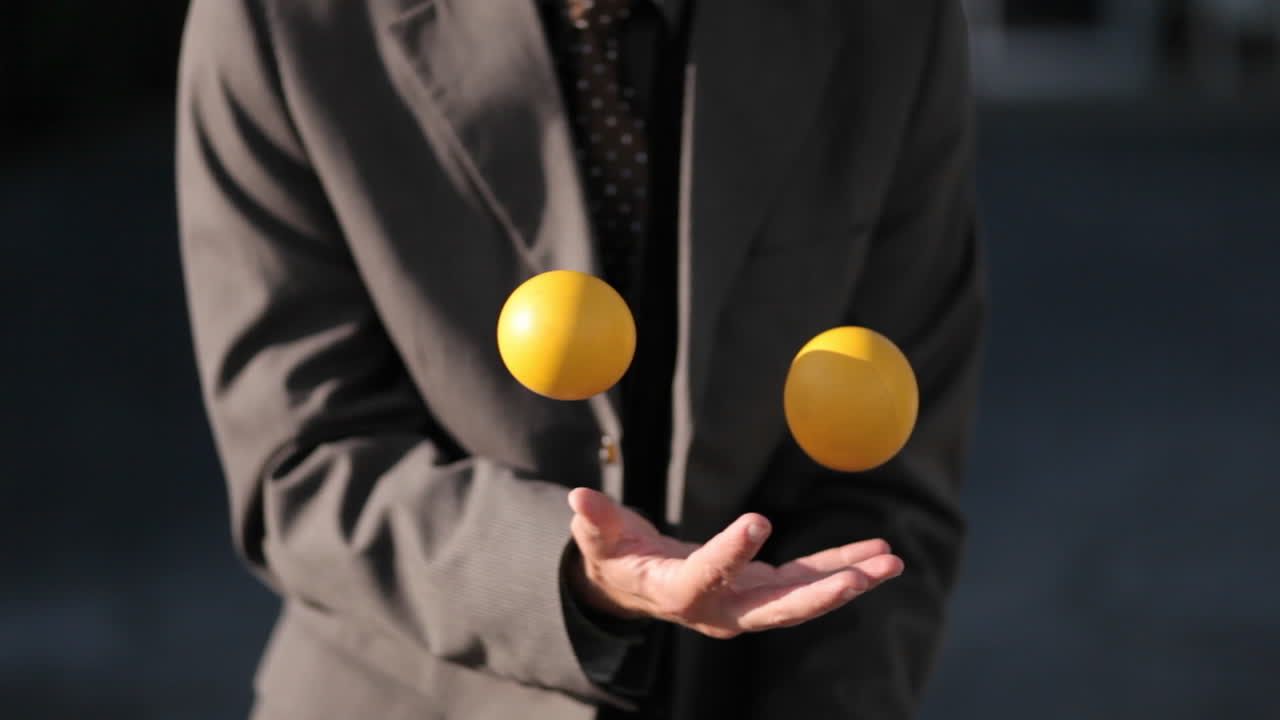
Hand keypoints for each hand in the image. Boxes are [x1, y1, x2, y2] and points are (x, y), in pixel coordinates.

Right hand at [566, 487, 903, 638]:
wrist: (635, 589)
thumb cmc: (614, 557)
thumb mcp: (598, 539)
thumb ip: (595, 520)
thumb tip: (578, 496)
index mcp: (677, 591)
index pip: (707, 576)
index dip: (731, 552)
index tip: (759, 520)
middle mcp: (719, 608)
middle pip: (775, 608)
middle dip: (821, 593)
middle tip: (862, 577)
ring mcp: (747, 603)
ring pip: (803, 597)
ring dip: (848, 579)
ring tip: (890, 561)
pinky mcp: (765, 589)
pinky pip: (810, 580)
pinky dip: (844, 567)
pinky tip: (880, 555)